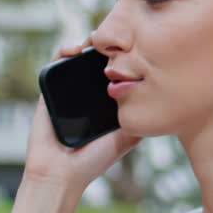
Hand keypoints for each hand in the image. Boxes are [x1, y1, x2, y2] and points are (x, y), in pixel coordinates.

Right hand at [22, 39, 139, 190]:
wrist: (61, 173)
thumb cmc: (93, 161)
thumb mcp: (126, 138)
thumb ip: (140, 120)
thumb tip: (164, 102)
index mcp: (105, 103)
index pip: (116, 72)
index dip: (124, 58)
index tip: (135, 47)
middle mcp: (87, 95)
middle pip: (98, 62)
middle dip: (107, 48)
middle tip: (117, 39)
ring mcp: (67, 91)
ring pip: (77, 59)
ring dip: (87, 44)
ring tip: (98, 41)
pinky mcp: (48, 90)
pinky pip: (54, 65)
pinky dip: (64, 51)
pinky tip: (77, 49)